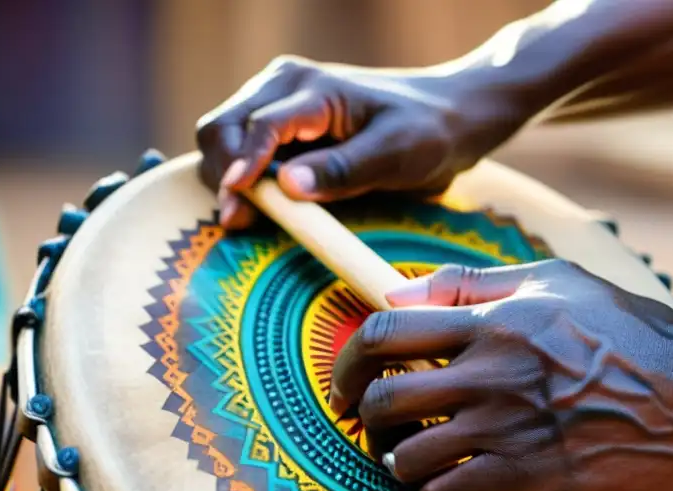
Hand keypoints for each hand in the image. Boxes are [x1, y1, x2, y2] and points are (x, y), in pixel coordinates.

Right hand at [196, 56, 526, 227]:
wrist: (450, 119)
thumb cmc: (429, 132)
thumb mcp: (396, 153)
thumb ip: (343, 169)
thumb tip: (287, 186)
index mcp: (313, 88)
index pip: (260, 125)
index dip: (243, 164)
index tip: (237, 201)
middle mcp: (285, 89)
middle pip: (223, 127)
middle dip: (223, 172)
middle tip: (238, 220)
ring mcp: (279, 108)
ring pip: (224, 140)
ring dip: (227, 179)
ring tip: (246, 219)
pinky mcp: (283, 131)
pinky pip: (243, 154)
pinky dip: (241, 182)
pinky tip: (257, 209)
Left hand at [330, 260, 672, 490]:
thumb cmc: (643, 342)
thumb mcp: (566, 286)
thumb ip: (478, 283)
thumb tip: (400, 293)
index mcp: (496, 319)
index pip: (386, 332)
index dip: (348, 361)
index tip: (346, 384)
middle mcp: (491, 371)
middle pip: (381, 397)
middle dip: (362, 418)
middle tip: (370, 430)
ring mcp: (507, 428)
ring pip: (405, 454)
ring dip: (401, 462)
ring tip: (421, 462)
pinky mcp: (528, 480)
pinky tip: (458, 490)